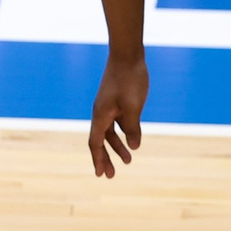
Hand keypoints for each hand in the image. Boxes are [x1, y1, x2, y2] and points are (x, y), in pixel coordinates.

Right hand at [88, 53, 147, 176]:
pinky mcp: (116, 100)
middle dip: (105, 158)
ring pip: (109, 132)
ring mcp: (108, 106)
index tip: (100, 175)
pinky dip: (121, 133)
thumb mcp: (133, 107)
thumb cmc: (130, 80)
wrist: (127, 55)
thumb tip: (134, 147)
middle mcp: (101, 112)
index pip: (96, 143)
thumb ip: (132, 128)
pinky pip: (116, 122)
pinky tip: (132, 138)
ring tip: (128, 160)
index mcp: (101, 115)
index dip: (98, 159)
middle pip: (100, 141)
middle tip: (111, 175)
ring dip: (116, 147)